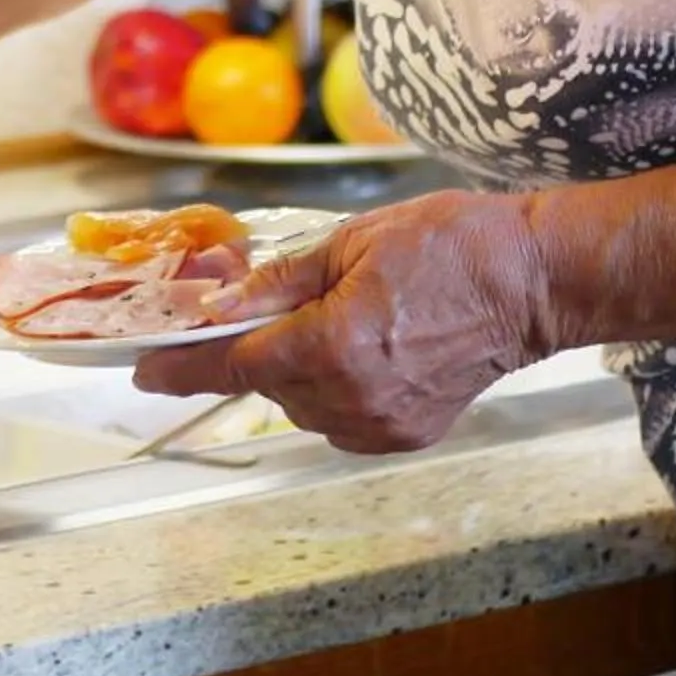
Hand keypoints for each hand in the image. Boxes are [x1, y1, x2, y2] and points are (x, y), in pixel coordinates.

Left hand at [132, 192, 549, 452]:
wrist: (531, 283)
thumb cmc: (450, 245)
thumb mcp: (352, 241)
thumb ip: (280, 281)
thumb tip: (223, 303)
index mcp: (332, 344)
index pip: (233, 364)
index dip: (181, 367)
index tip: (143, 370)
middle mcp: (351, 396)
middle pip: (266, 383)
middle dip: (255, 346)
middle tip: (263, 306)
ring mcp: (380, 423)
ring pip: (301, 404)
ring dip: (296, 368)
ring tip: (337, 319)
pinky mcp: (404, 435)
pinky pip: (339, 418)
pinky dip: (332, 388)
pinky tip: (361, 350)